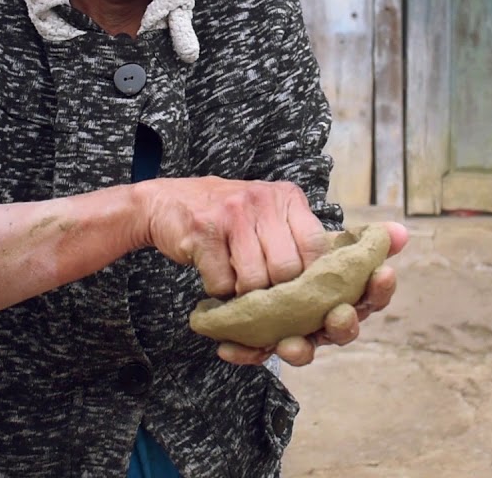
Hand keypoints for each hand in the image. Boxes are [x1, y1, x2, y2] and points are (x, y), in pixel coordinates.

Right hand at [136, 177, 330, 297]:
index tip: (301, 292)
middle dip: (275, 292)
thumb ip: (294, 237)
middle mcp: (263, 200)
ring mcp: (233, 213)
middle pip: (286, 269)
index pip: (316, 245)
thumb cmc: (227, 216)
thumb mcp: (267, 212)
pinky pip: (222, 283)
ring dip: (245, 294)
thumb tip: (324, 283)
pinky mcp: (204, 231)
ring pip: (255, 280)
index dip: (311, 277)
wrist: (167, 201)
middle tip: (263, 293)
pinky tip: (215, 275)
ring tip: (237, 283)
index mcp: (287, 197)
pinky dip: (219, 291)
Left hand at [216, 221, 408, 366]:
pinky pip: (256, 352)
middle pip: (342, 329)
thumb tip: (400, 231)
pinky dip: (245, 352)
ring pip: (302, 348)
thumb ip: (364, 240)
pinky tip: (229, 348)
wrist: (255, 256)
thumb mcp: (330, 242)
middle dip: (343, 324)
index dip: (379, 288)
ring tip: (287, 342)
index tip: (382, 274)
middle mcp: (326, 321)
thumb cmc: (303, 254)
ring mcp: (297, 334)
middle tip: (339, 314)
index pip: (372, 296)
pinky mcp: (264, 343)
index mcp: (349, 297)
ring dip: (298, 348)